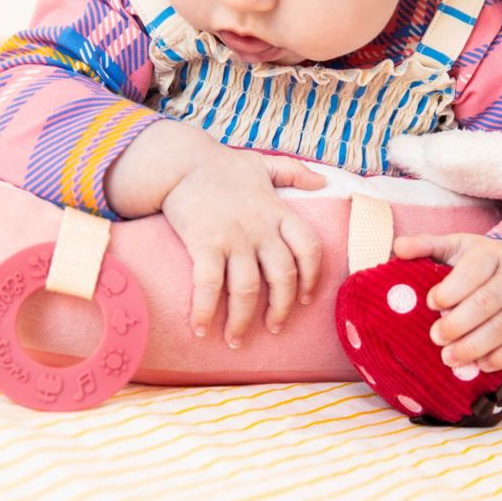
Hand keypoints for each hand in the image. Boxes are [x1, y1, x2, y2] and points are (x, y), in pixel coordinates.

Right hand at [162, 145, 324, 346]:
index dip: (312, 278)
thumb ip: (294, 172)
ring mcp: (234, 238)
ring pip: (247, 290)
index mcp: (278, 212)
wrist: (180, 161)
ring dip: (242, 320)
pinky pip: (209, 286)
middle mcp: (261, 229)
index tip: (305, 298)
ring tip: (234, 339)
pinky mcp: (205, 243)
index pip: (309, 249)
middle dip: (280, 309)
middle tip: (272, 328)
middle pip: (283, 277)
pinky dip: (205, 311)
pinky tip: (199, 328)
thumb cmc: (221, 165)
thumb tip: (321, 180)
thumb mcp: (264, 163)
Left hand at [393, 233, 501, 372]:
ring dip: (477, 345)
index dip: (452, 289)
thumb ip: (425, 245)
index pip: (473, 270)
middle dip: (459, 323)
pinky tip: (480, 365)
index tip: (430, 303)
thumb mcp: (453, 246)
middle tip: (435, 338)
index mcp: (489, 253)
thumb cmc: (476, 260)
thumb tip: (398, 247)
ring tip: (449, 358)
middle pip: (488, 302)